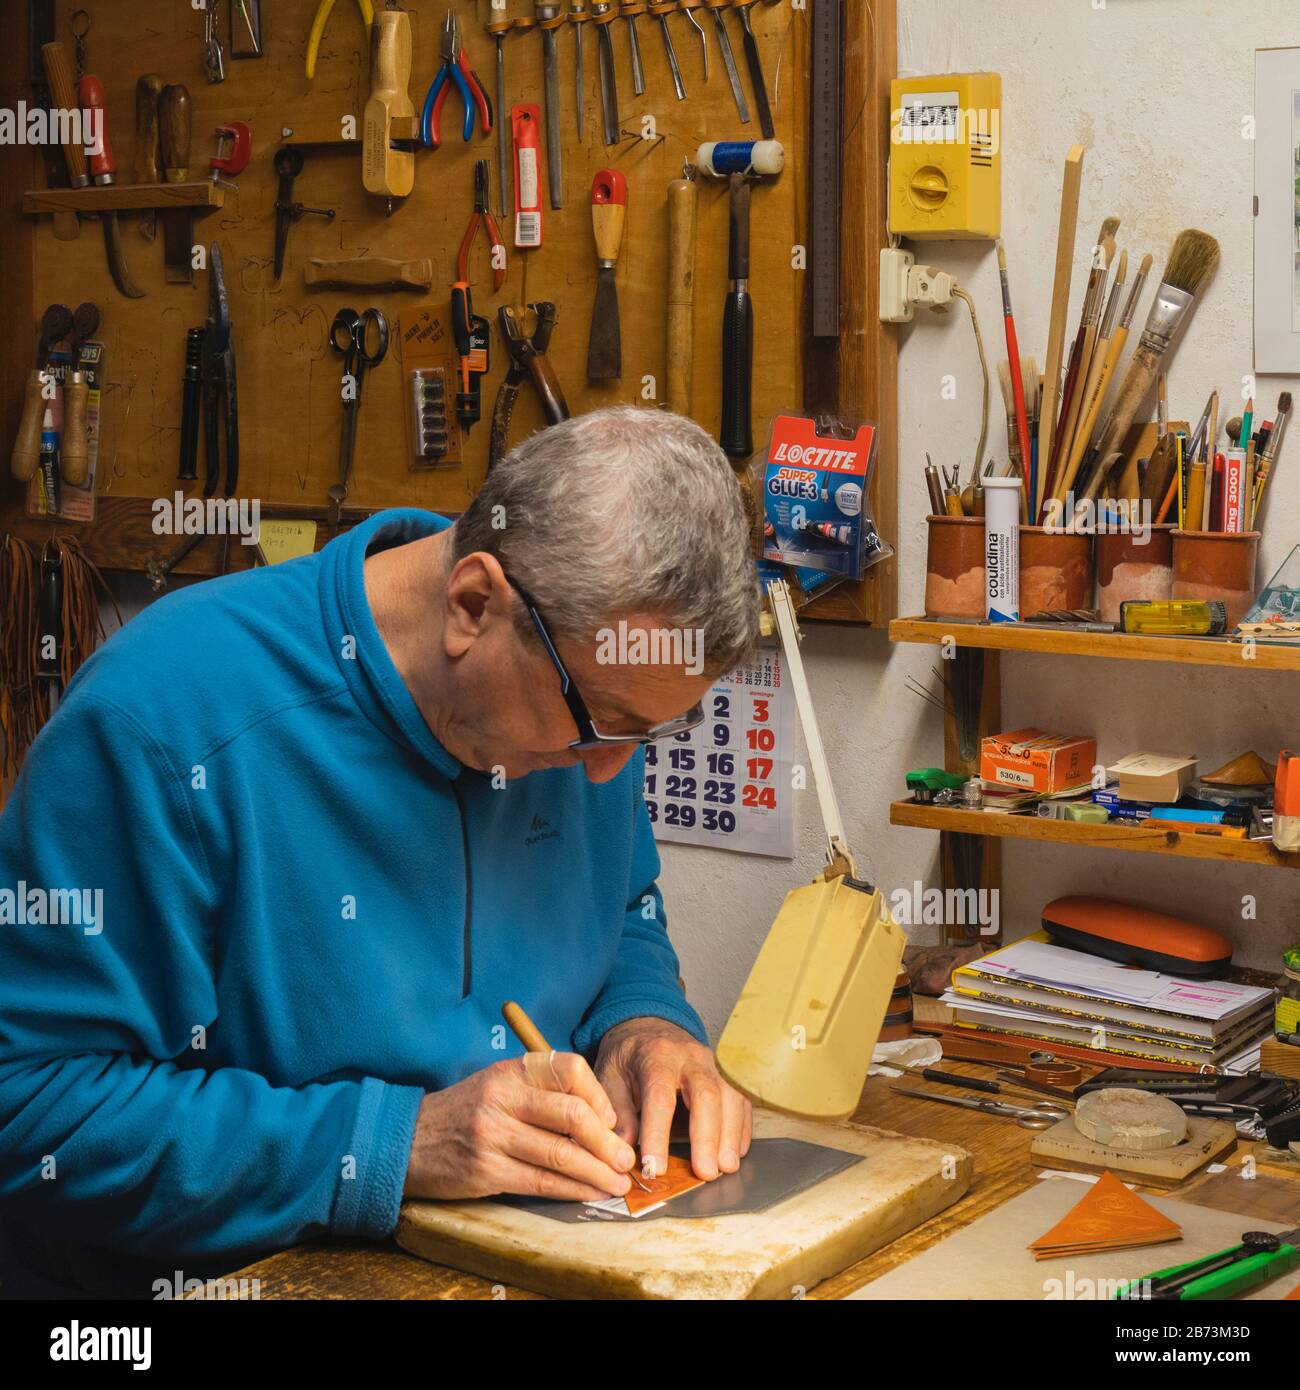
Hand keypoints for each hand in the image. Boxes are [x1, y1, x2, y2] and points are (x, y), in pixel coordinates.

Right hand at [403, 1054, 636, 1201]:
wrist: (408, 1140)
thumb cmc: (465, 1112)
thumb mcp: (498, 1085)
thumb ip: (541, 1093)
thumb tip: (599, 1120)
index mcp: (512, 1070)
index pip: (571, 1069)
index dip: (600, 1095)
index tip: (612, 1121)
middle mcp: (503, 1097)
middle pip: (572, 1114)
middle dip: (607, 1141)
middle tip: (626, 1159)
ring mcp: (493, 1134)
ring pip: (561, 1154)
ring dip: (597, 1172)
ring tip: (618, 1182)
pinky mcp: (486, 1170)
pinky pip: (541, 1182)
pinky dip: (572, 1190)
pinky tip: (589, 1193)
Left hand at [595, 1017, 751, 1182]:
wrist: (647, 1026)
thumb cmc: (628, 1057)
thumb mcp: (608, 1076)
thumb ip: (616, 1113)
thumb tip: (623, 1152)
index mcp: (655, 1057)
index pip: (659, 1096)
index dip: (658, 1134)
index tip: (655, 1167)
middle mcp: (688, 1058)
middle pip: (705, 1094)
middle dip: (707, 1136)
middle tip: (705, 1172)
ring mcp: (712, 1065)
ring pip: (729, 1097)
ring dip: (730, 1135)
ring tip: (725, 1167)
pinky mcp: (724, 1075)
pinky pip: (741, 1101)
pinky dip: (742, 1128)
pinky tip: (737, 1153)